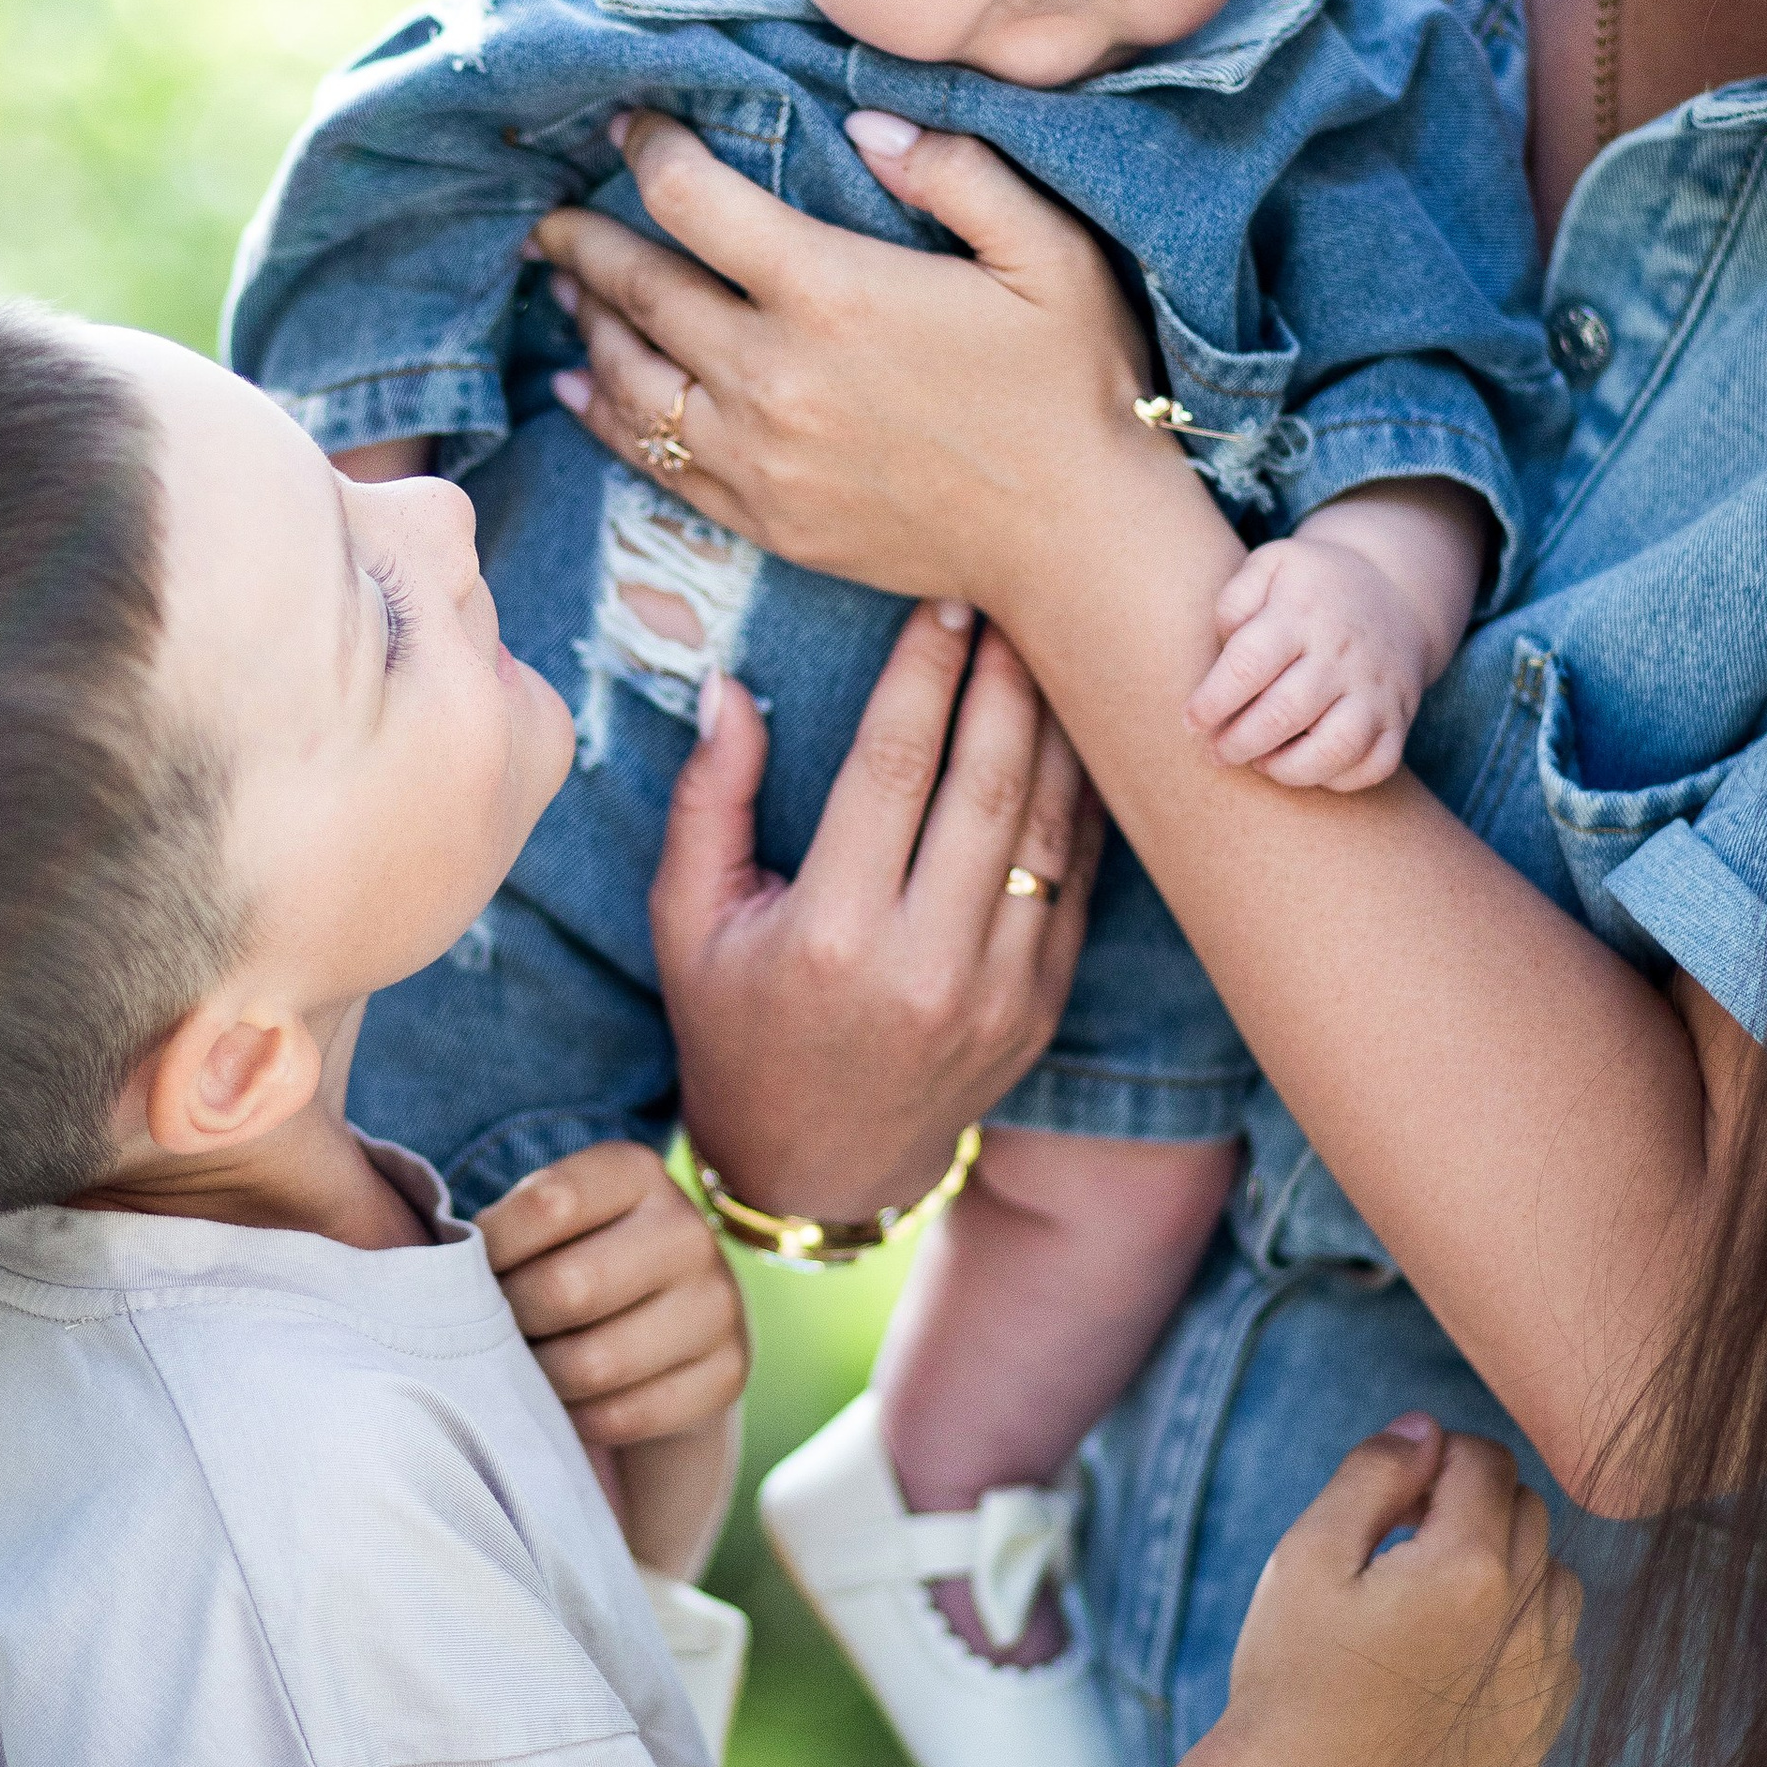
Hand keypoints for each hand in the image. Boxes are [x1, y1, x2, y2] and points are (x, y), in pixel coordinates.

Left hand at [482, 1139, 746, 1453]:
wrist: (666, 1327)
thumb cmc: (571, 1263)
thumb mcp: (546, 1225)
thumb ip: (499, 1233)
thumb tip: (437, 1275)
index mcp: (635, 1172)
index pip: (547, 1204)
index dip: (491, 1248)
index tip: (473, 1271)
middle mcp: (687, 1230)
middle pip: (567, 1289)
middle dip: (513, 1322)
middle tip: (495, 1332)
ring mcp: (717, 1304)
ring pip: (595, 1363)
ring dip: (542, 1379)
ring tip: (527, 1368)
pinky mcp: (726, 1374)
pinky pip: (626, 1415)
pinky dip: (580, 1420)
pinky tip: (569, 1403)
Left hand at [538, 106, 1147, 608]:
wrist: (1077, 541)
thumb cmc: (1071, 387)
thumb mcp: (1048, 254)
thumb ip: (958, 172)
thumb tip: (866, 122)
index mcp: (831, 292)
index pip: (695, 200)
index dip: (650, 149)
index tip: (629, 124)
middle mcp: (773, 375)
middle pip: (640, 289)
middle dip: (586, 241)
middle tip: (553, 215)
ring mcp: (758, 456)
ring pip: (632, 378)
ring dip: (587, 325)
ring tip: (566, 287)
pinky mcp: (762, 518)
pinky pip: (654, 464)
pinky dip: (606, 419)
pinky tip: (581, 389)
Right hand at [653, 603, 1099, 1221]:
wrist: (818, 1164)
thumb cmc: (735, 1026)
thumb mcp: (687, 921)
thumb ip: (708, 801)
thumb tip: (728, 687)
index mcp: (829, 934)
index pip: (893, 767)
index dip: (924, 673)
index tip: (942, 604)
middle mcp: (924, 966)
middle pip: (987, 783)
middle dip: (1005, 680)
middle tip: (1015, 601)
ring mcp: (997, 993)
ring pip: (1047, 828)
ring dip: (1058, 730)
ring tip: (1059, 650)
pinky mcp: (1041, 1008)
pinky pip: (1074, 883)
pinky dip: (1079, 804)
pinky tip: (1076, 739)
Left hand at [1188, 535, 1433, 790]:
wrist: (1395, 591)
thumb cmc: (1310, 589)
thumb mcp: (1271, 566)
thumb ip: (1235, 600)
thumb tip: (1222, 645)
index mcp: (1301, 613)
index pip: (1249, 663)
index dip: (1212, 701)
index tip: (1191, 721)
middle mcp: (1342, 653)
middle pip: (1285, 712)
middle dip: (1238, 742)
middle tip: (1216, 752)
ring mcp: (1376, 689)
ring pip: (1337, 746)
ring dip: (1288, 769)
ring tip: (1260, 762)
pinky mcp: (1399, 718)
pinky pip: (1376, 765)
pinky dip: (1338, 779)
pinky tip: (1307, 766)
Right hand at [1219, 1419, 1581, 1766]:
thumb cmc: (1292, 1671)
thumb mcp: (1306, 1552)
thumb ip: (1373, 1473)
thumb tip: (1426, 1427)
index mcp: (1469, 1567)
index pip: (1487, 1461)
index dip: (1436, 1458)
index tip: (1394, 1491)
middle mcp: (1527, 1623)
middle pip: (1529, 1513)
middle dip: (1475, 1506)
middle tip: (1404, 1542)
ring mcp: (1541, 1687)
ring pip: (1555, 1582)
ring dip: (1508, 1571)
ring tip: (1434, 1603)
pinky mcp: (1538, 1736)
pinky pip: (1559, 1656)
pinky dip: (1521, 1641)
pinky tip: (1455, 1664)